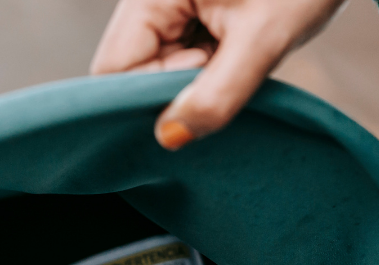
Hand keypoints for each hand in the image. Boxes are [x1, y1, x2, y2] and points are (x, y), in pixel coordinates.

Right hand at [91, 0, 346, 148]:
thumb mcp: (263, 39)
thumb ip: (216, 95)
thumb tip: (170, 137)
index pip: (115, 69)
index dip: (149, 96)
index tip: (203, 85)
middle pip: (134, 70)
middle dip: (179, 86)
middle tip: (229, 65)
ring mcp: (167, 5)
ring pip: (158, 67)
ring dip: (196, 79)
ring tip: (239, 50)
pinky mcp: (187, 12)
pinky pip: (179, 56)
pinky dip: (208, 67)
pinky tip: (236, 48)